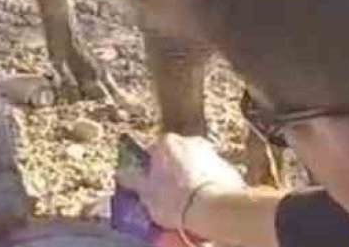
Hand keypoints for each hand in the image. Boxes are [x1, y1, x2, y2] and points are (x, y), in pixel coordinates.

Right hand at [117, 133, 247, 229]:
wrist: (214, 208)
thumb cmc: (175, 199)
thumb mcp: (146, 193)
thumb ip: (132, 180)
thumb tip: (121, 173)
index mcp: (166, 142)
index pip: (151, 152)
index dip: (149, 171)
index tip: (150, 187)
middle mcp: (190, 140)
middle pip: (175, 157)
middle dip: (172, 172)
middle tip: (168, 196)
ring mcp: (211, 152)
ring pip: (194, 165)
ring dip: (190, 178)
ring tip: (187, 202)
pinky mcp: (228, 167)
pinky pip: (211, 175)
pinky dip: (206, 184)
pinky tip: (203, 202)